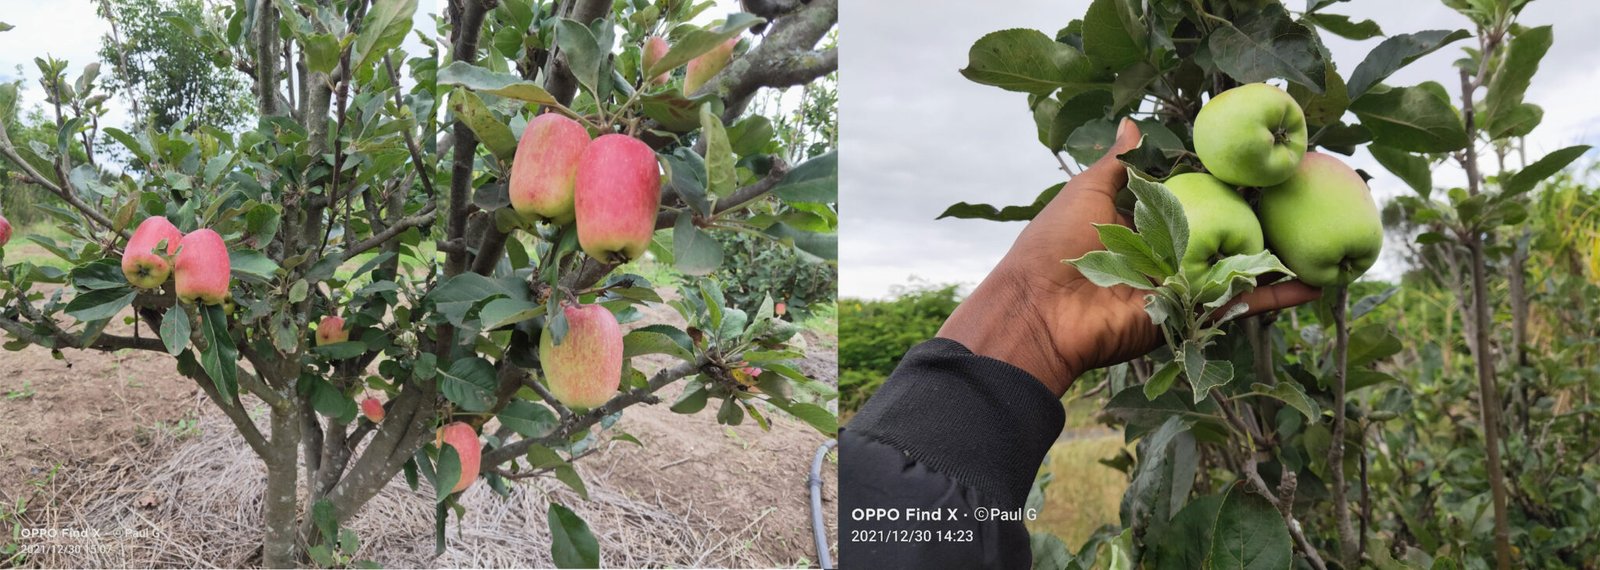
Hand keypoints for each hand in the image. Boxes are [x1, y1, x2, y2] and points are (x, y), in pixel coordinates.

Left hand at [937, 118, 1321, 395]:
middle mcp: (1169, 252)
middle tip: (1309, 196)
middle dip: (1264, 219)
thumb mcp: (1087, 192)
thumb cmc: (1058, 244)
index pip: (1196, 199)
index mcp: (1145, 221)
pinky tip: (1314, 287)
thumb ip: (1118, 163)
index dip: (1227, 185)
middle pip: (1226, 232)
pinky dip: (1276, 297)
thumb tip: (1132, 122)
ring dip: (1281, 258)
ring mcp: (1183, 285)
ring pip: (1240, 268)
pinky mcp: (1190, 315)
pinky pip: (1238, 305)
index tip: (1263, 165)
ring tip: (1324, 239)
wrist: (1042, 310)